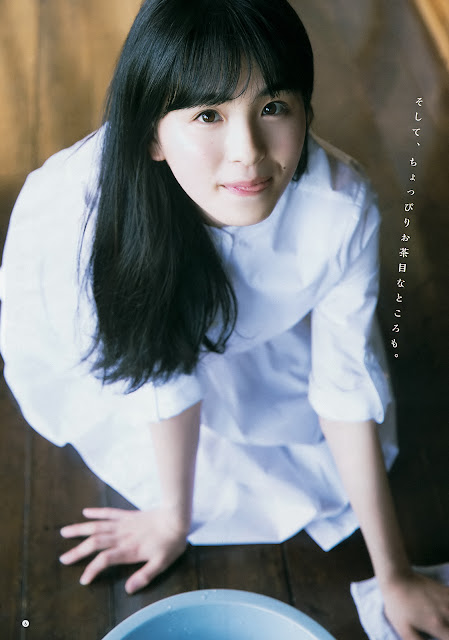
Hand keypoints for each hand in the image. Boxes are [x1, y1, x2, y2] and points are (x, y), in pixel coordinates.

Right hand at [59, 507, 187, 593]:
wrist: (176, 517)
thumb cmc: (170, 542)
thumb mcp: (161, 564)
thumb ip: (144, 576)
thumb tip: (128, 589)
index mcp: (128, 550)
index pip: (104, 560)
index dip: (92, 569)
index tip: (83, 579)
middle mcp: (121, 536)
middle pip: (95, 543)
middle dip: (78, 551)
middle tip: (62, 558)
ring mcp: (123, 524)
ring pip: (97, 526)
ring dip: (80, 529)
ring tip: (64, 532)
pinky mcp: (127, 514)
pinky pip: (108, 512)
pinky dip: (96, 512)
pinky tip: (85, 512)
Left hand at [382, 570, 448, 639]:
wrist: (398, 578)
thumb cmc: (398, 605)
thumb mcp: (404, 629)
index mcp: (437, 624)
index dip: (447, 638)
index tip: (441, 636)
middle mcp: (446, 612)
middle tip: (442, 631)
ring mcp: (448, 600)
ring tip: (444, 623)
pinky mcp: (447, 591)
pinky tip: (445, 611)